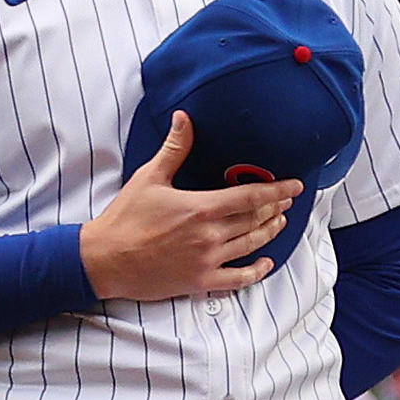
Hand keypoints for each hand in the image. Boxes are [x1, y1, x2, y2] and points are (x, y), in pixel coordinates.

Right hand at [78, 115, 298, 302]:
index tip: (295, 186)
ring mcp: (207, 260)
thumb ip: (174, 149)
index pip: (251, 196)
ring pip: (251, 245)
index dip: (277, 190)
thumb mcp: (149, 178)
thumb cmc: (124, 218)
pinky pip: (238, 279)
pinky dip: (257, 271)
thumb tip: (184, 118)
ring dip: (270, 232)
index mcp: (201, 208)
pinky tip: (266, 263)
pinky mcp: (200, 282)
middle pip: (255, 219)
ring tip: (279, 221)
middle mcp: (210, 235)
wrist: (104, 260)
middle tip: (286, 200)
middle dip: (275, 207)